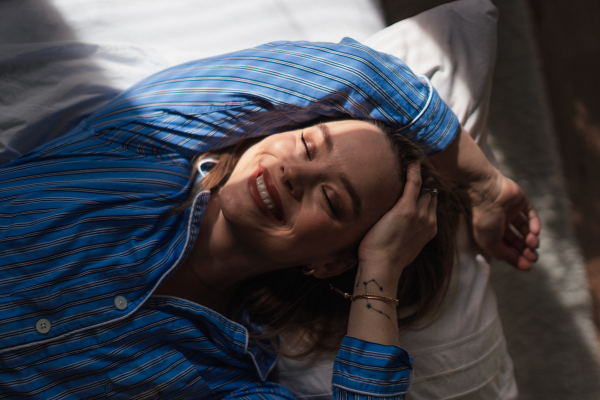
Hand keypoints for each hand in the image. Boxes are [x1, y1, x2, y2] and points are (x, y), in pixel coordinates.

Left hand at [357, 163, 437, 281]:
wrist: (382, 267)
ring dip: (419, 177)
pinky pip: (414, 182)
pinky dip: (414, 171)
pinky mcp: (406, 208)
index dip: (425, 195)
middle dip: (424, 186)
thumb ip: (405, 234)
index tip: (418, 186)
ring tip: (409, 165)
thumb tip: (396, 227)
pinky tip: (411, 161)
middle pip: (429, 195)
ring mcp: (419, 213)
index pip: (430, 205)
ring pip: (423, 189)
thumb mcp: (402, 246)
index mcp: (429, 230)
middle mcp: (428, 220)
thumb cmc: (386, 260)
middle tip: (414, 172)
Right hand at [471, 172, 539, 269]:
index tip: (527, 267)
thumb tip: (521, 264)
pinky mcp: (520, 201)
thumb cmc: (484, 219)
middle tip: (533, 257)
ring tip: (533, 244)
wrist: (486, 194)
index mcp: (490, 233)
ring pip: (525, 229)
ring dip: (531, 238)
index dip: (516, 258)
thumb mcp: (490, 243)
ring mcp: (510, 211)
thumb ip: (504, 255)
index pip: (505, 249)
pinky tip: (535, 232)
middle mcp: (500, 223)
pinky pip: (530, 214)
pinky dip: (535, 224)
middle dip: (525, 250)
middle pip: (516, 240)